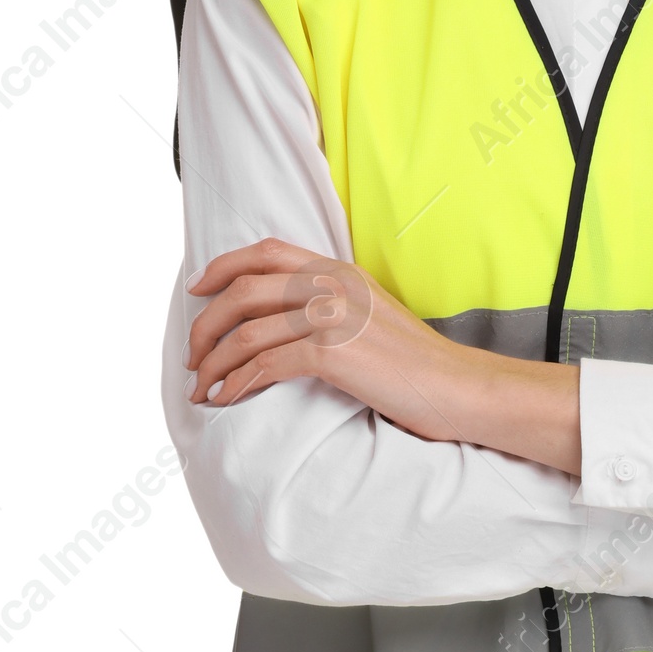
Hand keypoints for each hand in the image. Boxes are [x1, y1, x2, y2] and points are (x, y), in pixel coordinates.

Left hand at [183, 239, 580, 472]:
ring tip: (201, 387)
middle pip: (243, 291)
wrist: (460, 387)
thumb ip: (335, 305)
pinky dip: (236, 384)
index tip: (196, 289)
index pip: (267, 252)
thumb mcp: (374, 315)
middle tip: (192, 354)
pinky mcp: (333, 352)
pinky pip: (264, 366)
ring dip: (213, 363)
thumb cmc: (419, 364)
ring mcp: (332, 316)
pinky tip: (226, 399)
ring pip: (246, 333)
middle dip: (205, 324)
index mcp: (340, 270)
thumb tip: (288, 322)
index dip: (222, 267)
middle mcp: (332, 285)